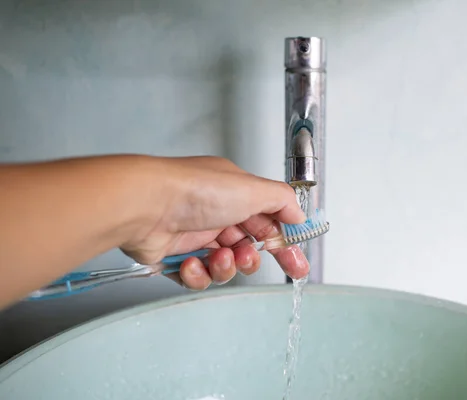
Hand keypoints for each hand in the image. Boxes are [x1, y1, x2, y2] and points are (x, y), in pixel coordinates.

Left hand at [120, 156, 309, 289]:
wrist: (146, 205)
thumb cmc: (195, 190)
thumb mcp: (252, 189)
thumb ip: (282, 201)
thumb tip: (298, 214)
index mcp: (235, 193)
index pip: (268, 222)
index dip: (284, 245)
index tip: (296, 265)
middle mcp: (215, 212)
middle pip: (246, 247)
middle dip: (250, 259)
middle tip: (246, 259)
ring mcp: (194, 235)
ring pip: (224, 265)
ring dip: (225, 267)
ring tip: (218, 258)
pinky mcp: (174, 256)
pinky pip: (197, 276)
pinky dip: (198, 274)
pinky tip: (191, 262)